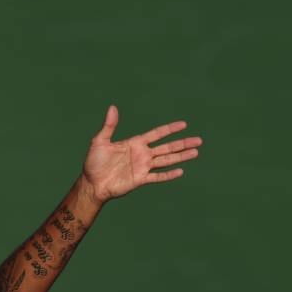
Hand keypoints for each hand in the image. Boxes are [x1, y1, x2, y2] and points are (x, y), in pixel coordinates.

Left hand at [81, 105, 202, 202]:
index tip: (184, 124)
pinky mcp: (140, 180)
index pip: (157, 134)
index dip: (170, 129)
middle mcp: (142, 154)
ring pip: (167, 160)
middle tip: (199, 140)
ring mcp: (143, 167)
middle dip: (183, 143)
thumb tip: (112, 107)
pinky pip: (158, 177)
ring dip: (181, 157)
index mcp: (135, 143)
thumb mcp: (100, 141)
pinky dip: (169, 175)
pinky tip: (181, 171)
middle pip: (167, 147)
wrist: (92, 184)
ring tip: (196, 152)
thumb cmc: (94, 162)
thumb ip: (109, 126)